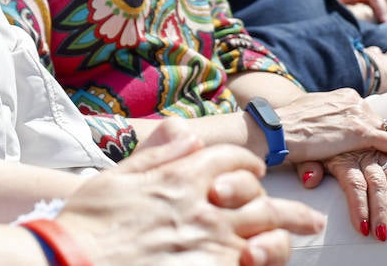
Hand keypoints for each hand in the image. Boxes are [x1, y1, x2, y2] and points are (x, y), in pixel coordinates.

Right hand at [60, 120, 322, 265]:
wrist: (78, 260)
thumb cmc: (89, 222)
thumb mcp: (116, 176)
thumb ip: (155, 155)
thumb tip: (183, 133)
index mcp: (179, 178)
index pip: (228, 160)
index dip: (246, 163)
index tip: (256, 172)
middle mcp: (204, 207)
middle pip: (261, 200)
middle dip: (288, 207)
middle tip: (308, 216)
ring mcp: (213, 244)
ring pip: (268, 235)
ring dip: (289, 234)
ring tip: (306, 235)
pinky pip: (253, 265)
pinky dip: (265, 263)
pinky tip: (267, 262)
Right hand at [276, 88, 386, 163]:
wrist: (278, 130)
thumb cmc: (286, 125)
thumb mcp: (309, 112)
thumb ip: (324, 115)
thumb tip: (323, 122)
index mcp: (341, 94)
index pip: (365, 111)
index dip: (371, 127)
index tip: (374, 140)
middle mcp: (353, 100)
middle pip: (378, 120)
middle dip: (383, 137)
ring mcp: (357, 115)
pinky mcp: (360, 133)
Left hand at [296, 150, 386, 242]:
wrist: (309, 117)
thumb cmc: (304, 142)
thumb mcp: (302, 153)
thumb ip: (307, 167)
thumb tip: (310, 181)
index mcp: (341, 155)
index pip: (354, 184)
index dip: (360, 206)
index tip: (363, 229)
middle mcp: (360, 152)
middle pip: (376, 183)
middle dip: (380, 210)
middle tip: (381, 234)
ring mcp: (373, 149)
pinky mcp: (382, 147)